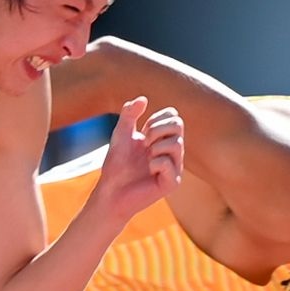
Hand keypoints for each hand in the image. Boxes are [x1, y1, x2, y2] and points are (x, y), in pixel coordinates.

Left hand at [89, 96, 183, 221]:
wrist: (110, 192)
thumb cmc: (116, 165)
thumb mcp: (121, 134)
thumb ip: (129, 115)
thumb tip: (143, 98)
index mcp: (163, 139)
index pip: (174, 116)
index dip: (157, 118)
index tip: (143, 130)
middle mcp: (173, 152)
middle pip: (178, 125)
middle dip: (156, 129)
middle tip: (144, 143)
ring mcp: (175, 167)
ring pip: (177, 143)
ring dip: (155, 147)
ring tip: (146, 159)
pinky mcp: (172, 183)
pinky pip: (169, 163)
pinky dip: (155, 163)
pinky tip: (148, 171)